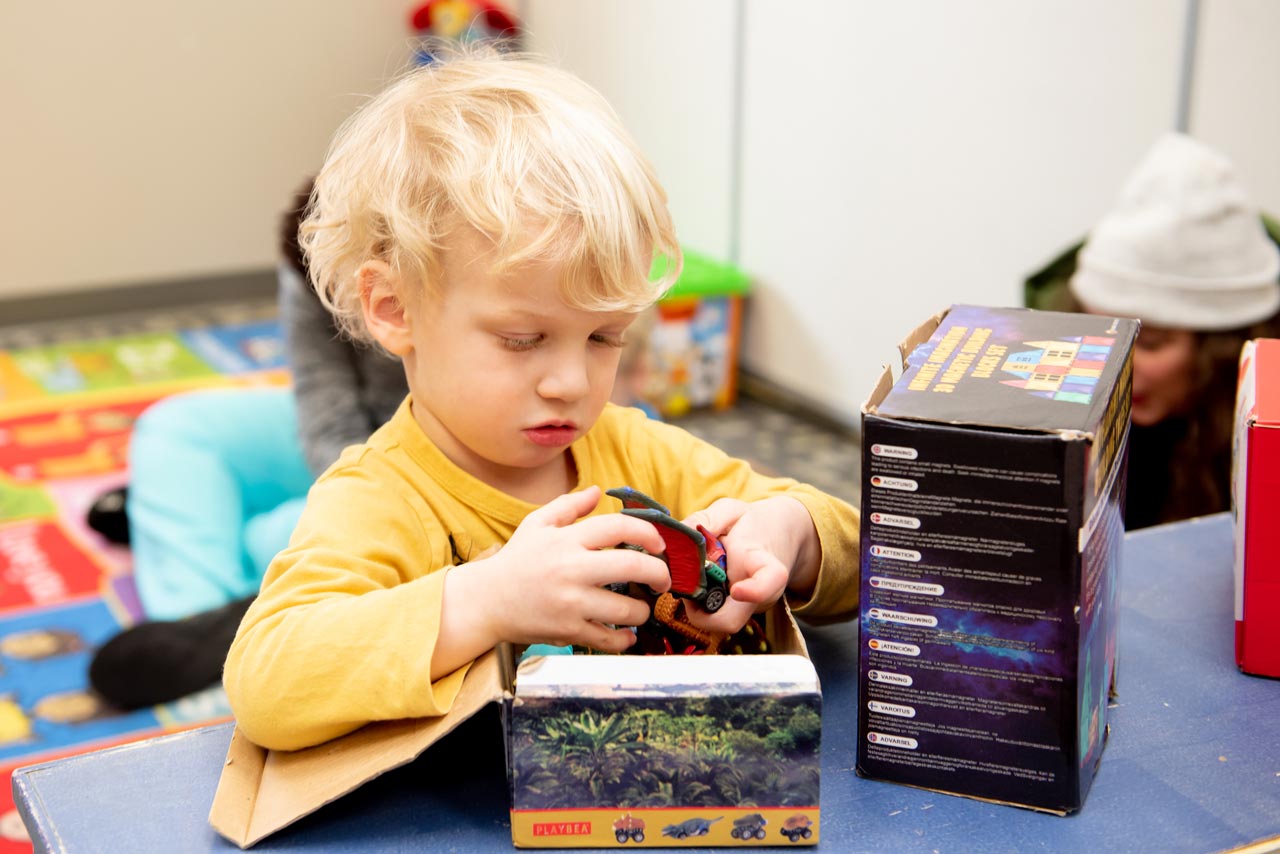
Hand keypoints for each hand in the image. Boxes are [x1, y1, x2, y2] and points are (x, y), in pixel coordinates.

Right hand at [437, 487, 671, 671]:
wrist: (486, 601)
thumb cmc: (515, 561)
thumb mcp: (537, 524)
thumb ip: (569, 506)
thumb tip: (598, 491)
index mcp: (567, 540)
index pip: (620, 527)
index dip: (649, 533)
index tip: (659, 544)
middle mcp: (572, 570)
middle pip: (634, 566)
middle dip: (659, 573)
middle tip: (662, 579)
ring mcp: (571, 603)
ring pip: (627, 609)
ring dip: (643, 610)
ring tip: (639, 607)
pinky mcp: (568, 631)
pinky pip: (609, 639)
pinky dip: (624, 639)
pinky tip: (625, 633)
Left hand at [679, 496, 817, 634]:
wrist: (778, 537)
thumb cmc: (753, 523)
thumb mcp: (732, 511)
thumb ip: (707, 518)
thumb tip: (681, 533)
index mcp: (763, 562)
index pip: (770, 581)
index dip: (755, 591)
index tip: (737, 590)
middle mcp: (758, 593)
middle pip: (731, 620)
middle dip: (700, 611)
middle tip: (685, 585)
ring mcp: (747, 607)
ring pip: (717, 623)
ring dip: (695, 607)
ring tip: (690, 579)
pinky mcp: (737, 613)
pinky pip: (714, 618)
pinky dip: (698, 605)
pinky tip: (696, 583)